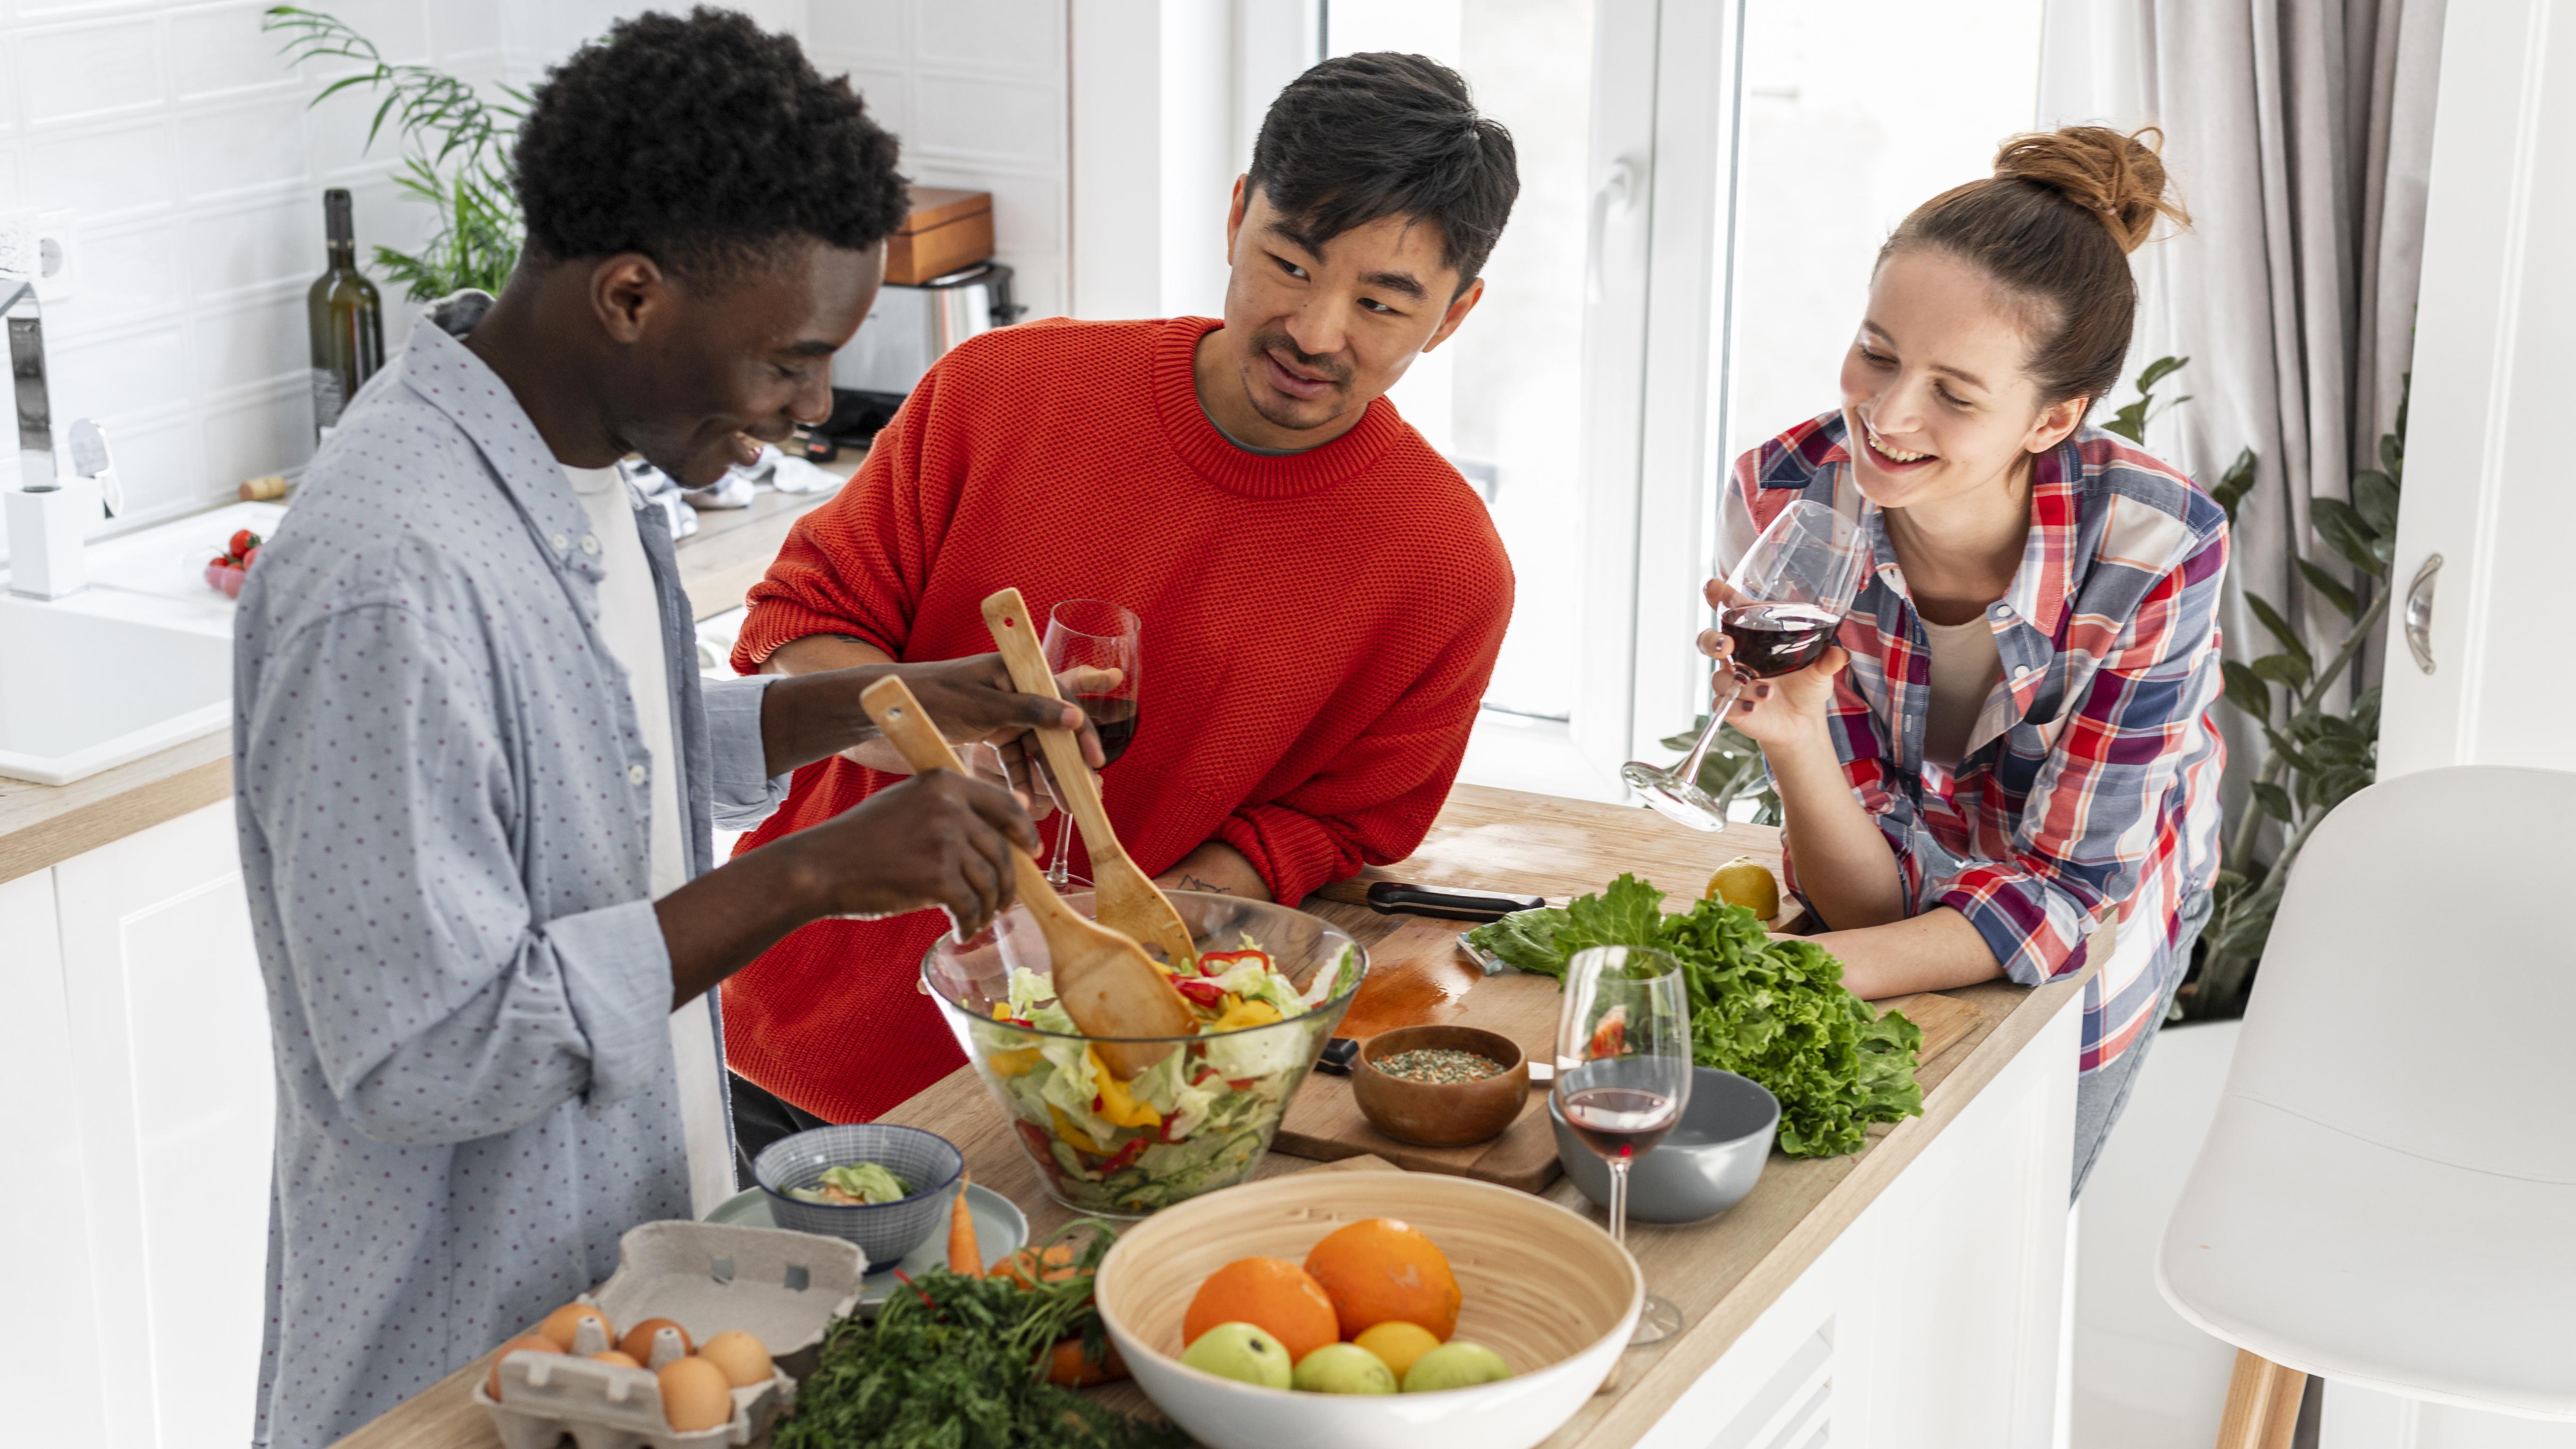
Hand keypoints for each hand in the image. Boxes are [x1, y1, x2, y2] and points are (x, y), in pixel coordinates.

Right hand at [794, 769, 1039, 937]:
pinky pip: (971, 907)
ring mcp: (945, 841)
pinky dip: (970, 924)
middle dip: (1007, 883)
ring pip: (990, 883)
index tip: (1032, 851)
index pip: (1005, 804)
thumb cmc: (862, 841)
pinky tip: (960, 931)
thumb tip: (1011, 813)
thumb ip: (952, 807)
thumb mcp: (907, 804)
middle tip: (1003, 902)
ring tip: (977, 921)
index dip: (1025, 831)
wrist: (821, 866)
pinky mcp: (938, 878)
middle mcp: (949, 806)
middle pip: (1001, 851)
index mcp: (944, 783)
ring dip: (989, 909)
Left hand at [828, 655, 1116, 804]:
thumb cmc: (932, 696)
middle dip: (1067, 763)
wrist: (886, 708)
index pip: (1062, 699)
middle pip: (1052, 729)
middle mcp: (1013, 691)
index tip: (1094, 762)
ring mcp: (1001, 713)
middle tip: (1083, 796)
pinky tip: (1021, 801)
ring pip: (1034, 748)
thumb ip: (1029, 710)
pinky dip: (1017, 778)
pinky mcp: (988, 731)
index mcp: (1015, 672)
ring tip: (1059, 806)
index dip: (1082, 731)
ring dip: (1045, 776)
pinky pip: (1011, 758)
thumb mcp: (982, 705)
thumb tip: (1074, 717)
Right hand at [1695, 577, 1846, 751]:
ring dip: (1741, 683)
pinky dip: (1737, 705)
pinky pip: (1723, 704)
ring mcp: (1732, 681)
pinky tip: (1753, 708)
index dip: (1718, 597)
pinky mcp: (1731, 706)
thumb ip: (1827, 660)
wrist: (1802, 722)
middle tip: (1726, 645)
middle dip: (1711, 640)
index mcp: (1754, 637)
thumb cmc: (1805, 685)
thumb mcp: (1819, 669)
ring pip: (1720, 677)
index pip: (1731, 611)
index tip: (1713, 586)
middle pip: (1709, 641)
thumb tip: (1840, 655)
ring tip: (1767, 693)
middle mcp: (1738, 656)